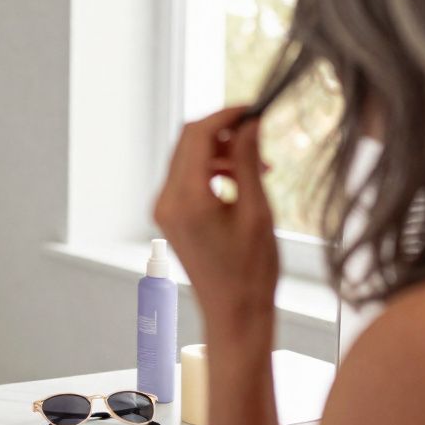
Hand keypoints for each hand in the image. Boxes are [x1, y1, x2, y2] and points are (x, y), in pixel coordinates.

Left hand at [153, 106, 279, 333]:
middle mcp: (167, 201)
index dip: (226, 116)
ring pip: (188, 158)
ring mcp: (164, 209)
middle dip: (223, 131)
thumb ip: (249, 162)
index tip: (253, 110)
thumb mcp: (257, 211)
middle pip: (188, 141)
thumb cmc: (251, 272)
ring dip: (221, 151)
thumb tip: (250, 123)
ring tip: (259, 164)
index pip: (198, 135)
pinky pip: (187, 177)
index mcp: (187, 199)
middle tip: (258, 133)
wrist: (235, 314)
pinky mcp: (170, 216)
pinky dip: (212, 170)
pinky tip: (242, 180)